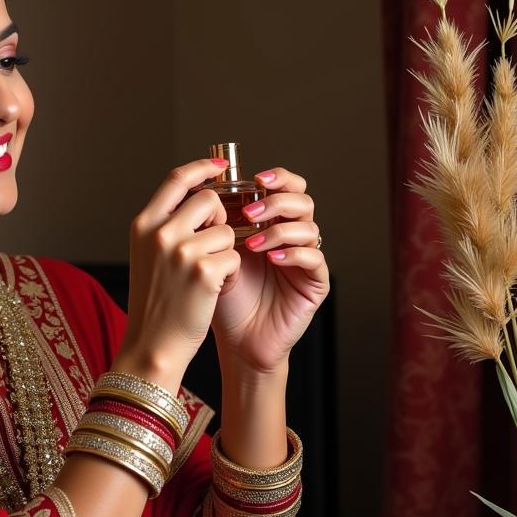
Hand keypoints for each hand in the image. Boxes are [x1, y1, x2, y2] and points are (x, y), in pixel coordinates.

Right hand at [116, 159, 240, 389]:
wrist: (152, 344)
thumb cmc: (155, 302)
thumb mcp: (148, 255)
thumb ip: (166, 224)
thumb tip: (201, 196)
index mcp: (143, 224)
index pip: (176, 179)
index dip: (201, 168)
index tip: (219, 166)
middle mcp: (159, 232)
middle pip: (209, 199)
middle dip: (220, 218)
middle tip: (213, 243)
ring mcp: (180, 251)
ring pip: (226, 230)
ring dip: (225, 250)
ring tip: (206, 275)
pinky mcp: (203, 271)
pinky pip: (234, 256)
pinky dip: (229, 272)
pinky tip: (212, 289)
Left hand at [211, 166, 328, 375]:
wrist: (236, 339)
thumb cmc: (224, 296)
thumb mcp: (215, 253)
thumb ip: (216, 223)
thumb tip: (201, 187)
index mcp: (270, 223)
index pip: (285, 187)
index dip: (277, 177)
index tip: (255, 177)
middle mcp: (292, 236)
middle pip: (302, 200)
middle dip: (276, 200)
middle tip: (250, 213)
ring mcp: (306, 259)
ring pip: (310, 227)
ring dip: (280, 229)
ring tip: (253, 244)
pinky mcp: (315, 283)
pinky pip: (314, 258)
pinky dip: (294, 254)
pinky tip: (272, 259)